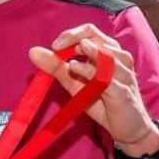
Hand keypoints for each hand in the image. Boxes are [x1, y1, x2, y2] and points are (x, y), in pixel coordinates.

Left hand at [28, 25, 158, 150]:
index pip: (89, 31)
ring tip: (66, 53)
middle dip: (74, 38)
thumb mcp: (74, 83)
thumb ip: (56, 67)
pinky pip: (106, 77)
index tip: (54, 46)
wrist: (126, 128)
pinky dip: (90, 70)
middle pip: (97, 37)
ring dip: (85, 52)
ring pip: (105, 54)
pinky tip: (74, 68)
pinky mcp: (122, 91)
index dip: (70, 34)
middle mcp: (118, 58)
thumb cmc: (103, 102)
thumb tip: (33, 51)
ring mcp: (122, 74)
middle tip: (56, 47)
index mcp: (107, 52)